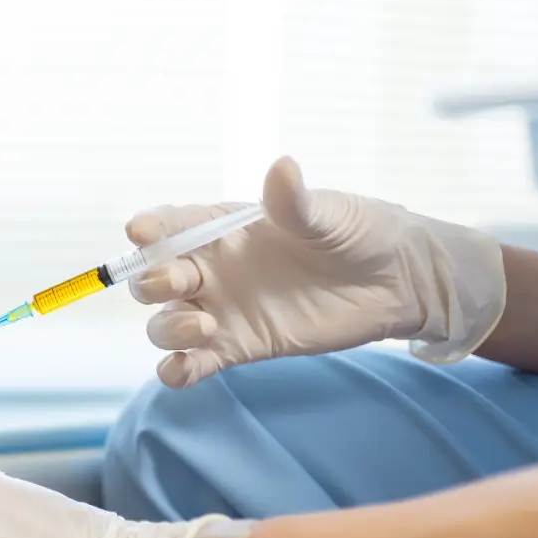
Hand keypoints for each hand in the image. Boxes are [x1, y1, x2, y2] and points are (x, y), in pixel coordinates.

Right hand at [129, 156, 506, 387]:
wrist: (396, 283)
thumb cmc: (359, 234)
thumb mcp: (329, 214)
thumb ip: (295, 202)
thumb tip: (282, 168)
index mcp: (225, 229)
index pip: (173, 226)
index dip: (151, 228)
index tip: (140, 231)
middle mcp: (213, 270)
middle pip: (156, 279)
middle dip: (153, 282)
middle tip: (180, 283)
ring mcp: (222, 311)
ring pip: (166, 324)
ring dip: (168, 329)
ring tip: (204, 327)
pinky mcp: (238, 348)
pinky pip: (192, 363)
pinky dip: (177, 370)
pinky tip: (183, 370)